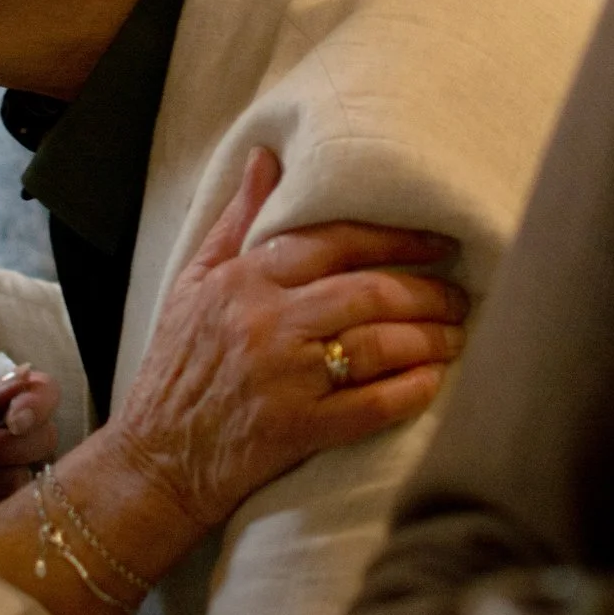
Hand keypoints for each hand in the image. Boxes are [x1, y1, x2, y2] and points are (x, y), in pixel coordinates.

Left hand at [0, 366, 58, 506]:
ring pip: (26, 477)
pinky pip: (8, 508)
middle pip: (45, 439)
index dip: (37, 404)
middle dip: (6, 445)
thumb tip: (18, 380)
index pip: (46, 392)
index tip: (13, 419)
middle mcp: (17, 436)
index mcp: (6, 400)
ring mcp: (9, 473)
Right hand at [109, 148, 463, 532]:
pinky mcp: (294, 430)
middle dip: (427, 293)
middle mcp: (265, 322)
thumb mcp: (193, 282)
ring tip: (456, 337)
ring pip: (377, 344)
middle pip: (369, 291)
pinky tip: (433, 383)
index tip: (439, 242)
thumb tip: (266, 156)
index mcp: (244, 280)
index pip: (335, 241)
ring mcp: (282, 378)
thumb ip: (237, 221)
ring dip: (429, 339)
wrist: (154, 458)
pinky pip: (369, 407)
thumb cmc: (177, 367)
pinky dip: (410, 392)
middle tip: (459, 297)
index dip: (397, 238)